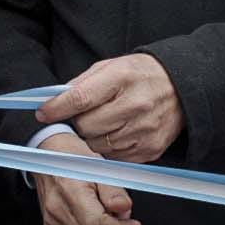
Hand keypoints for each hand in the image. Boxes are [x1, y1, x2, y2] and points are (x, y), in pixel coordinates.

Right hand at [34, 132, 141, 224]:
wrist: (48, 156)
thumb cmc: (73, 157)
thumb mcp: (100, 166)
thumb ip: (114, 190)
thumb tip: (124, 208)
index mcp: (69, 190)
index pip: (96, 224)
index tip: (134, 224)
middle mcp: (57, 208)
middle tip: (122, 218)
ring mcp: (52, 219)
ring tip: (107, 214)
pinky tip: (94, 219)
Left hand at [35, 52, 182, 162]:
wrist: (181, 87)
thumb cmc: (139, 75)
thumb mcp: (109, 67)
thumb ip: (81, 83)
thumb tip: (53, 101)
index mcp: (122, 79)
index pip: (81, 98)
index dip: (57, 108)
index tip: (42, 113)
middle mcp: (136, 105)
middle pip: (87, 126)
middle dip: (77, 123)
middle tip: (83, 116)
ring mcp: (145, 130)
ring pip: (98, 145)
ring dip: (92, 138)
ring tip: (102, 124)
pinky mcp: (151, 149)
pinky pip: (116, 157)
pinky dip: (109, 149)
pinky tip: (116, 134)